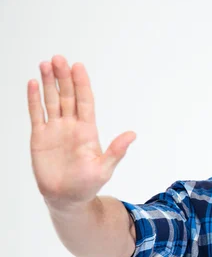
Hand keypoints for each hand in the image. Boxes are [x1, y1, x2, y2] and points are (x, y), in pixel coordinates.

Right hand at [28, 55, 136, 209]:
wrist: (66, 198)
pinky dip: (34, 99)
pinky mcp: (40, 137)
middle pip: (67, 96)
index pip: (85, 101)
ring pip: (51, 100)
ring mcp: (55, 129)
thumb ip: (116, 150)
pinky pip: (36, 114)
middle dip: (63, 77)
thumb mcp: (104, 168)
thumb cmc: (87, 184)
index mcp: (88, 130)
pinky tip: (33, 83)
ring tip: (45, 64)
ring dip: (48, 83)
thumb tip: (132, 135)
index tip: (78, 66)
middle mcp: (71, 125)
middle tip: (58, 58)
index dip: (81, 84)